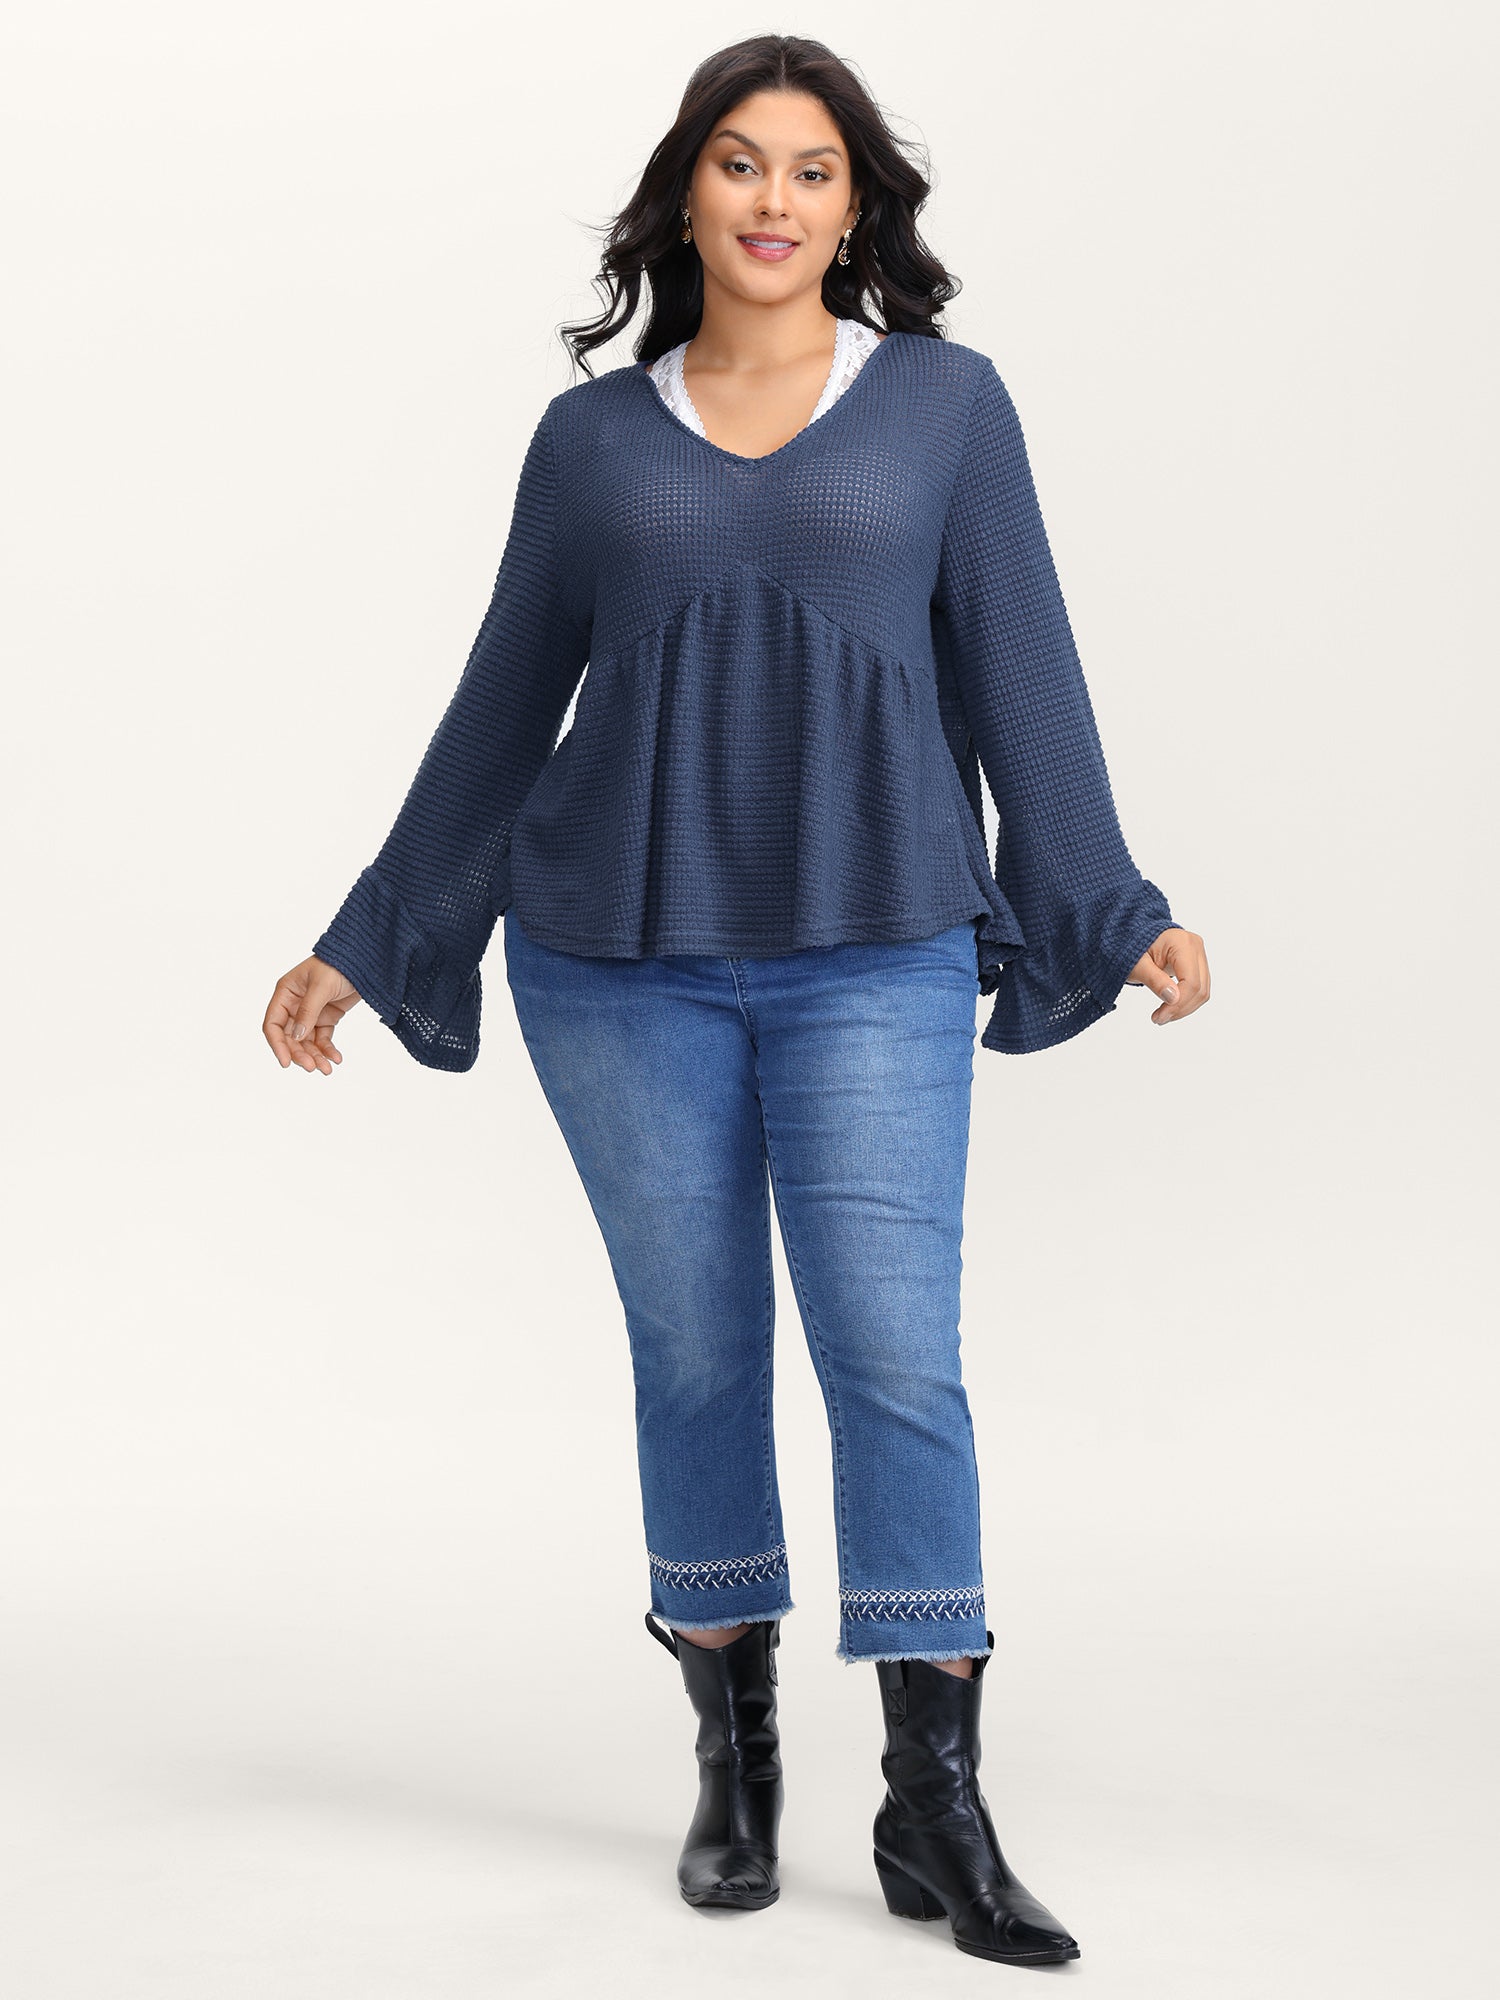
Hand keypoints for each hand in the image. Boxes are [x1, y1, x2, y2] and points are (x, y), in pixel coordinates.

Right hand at [263, 955, 363, 1073]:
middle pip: (290, 1037)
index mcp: (285, 993)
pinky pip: (323, 1038)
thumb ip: (308, 1011)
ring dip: (315, 1056)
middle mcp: (294, 1004)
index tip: (286, 1063)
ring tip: (327, 1069)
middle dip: (300, 1054)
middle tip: (313, 1068)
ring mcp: (311, 1012)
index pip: (273, 1024)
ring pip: (307, 1041)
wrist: (364, 959)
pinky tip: (336, 1059)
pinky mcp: (327, 1017)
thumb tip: (296, 1037)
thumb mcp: (321, 986)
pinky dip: (328, 1049)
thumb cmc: (339, 964)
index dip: (277, 1044)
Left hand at [1125, 927, 1209, 1026]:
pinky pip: (1198, 987)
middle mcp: (1196, 947)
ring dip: (1184, 1008)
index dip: (1178, 1004)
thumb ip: (1155, 980)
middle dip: (1181, 1009)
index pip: (1191, 982)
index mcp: (1182, 943)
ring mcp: (1199, 955)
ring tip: (1162, 1015)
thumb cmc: (1131, 946)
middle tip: (1159, 1019)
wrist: (1132, 935)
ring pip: (1202, 991)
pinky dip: (1185, 1001)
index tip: (1159, 1017)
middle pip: (1200, 988)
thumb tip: (1173, 998)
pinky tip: (1169, 1007)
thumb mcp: (1137, 965)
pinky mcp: (1196, 964)